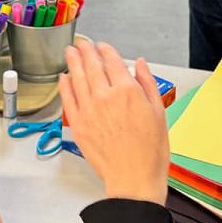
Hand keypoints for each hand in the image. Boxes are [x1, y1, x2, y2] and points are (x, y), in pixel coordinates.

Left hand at [59, 44, 168, 203]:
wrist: (134, 179)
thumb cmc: (150, 152)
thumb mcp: (158, 111)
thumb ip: (147, 83)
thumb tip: (140, 64)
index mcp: (128, 91)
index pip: (112, 61)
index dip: (105, 50)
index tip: (102, 46)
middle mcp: (106, 97)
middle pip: (91, 65)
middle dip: (85, 50)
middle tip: (81, 43)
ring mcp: (89, 110)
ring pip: (76, 78)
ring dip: (72, 62)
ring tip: (69, 52)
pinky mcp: (78, 125)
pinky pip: (68, 99)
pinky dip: (64, 86)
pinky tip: (63, 78)